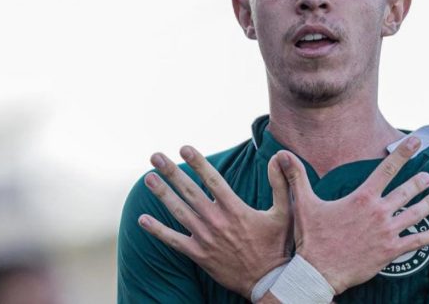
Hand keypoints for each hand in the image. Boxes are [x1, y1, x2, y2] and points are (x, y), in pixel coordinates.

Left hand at [138, 146, 291, 298]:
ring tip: (148, 178)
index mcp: (235, 209)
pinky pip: (174, 241)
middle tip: (156, 156)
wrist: (267, 281)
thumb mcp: (285, 213)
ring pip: (179, 212)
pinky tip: (143, 220)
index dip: (197, 163)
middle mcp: (216, 221)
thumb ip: (282, 184)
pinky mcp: (199, 255)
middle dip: (171, 172)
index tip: (184, 148)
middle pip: (189, 191)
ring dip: (162, 194)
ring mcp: (205, 238)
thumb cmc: (277, 245)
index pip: (212, 180)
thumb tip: (279, 158)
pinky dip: (157, 230)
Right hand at [277, 137, 428, 294]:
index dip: (404, 153)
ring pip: (416, 213)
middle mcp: (379, 211)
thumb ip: (296, 177)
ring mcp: (387, 232)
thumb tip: (281, 154)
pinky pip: (419, 241)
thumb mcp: (304, 203)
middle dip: (421, 182)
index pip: (387, 168)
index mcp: (362, 197)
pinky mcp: (392, 251)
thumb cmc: (312, 237)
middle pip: (408, 191)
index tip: (416, 141)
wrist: (318, 272)